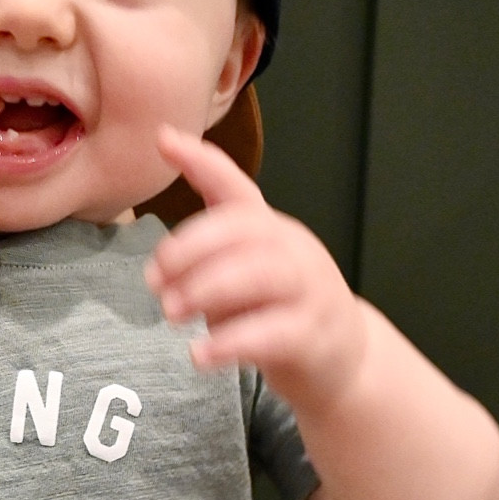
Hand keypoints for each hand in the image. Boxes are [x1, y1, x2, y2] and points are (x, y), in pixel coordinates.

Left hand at [144, 124, 367, 413]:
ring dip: (206, 291)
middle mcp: (292, 250)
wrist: (345, 359)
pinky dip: (229, 344)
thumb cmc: (281, 310)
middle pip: (243, 231)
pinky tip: (199, 355)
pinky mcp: (312, 336)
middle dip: (191, 250)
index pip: (236, 188)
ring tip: (170, 313)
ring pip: (259, 276)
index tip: (164, 140)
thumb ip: (210, 255)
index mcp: (270, 230)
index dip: (202, 163)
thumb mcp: (246, 272)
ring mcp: (308, 291)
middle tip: (154, 281)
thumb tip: (160, 255)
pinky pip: (270, 334)